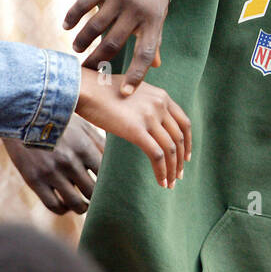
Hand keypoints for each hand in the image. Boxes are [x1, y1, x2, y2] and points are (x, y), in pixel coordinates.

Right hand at [3, 114, 103, 214]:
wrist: (21, 116)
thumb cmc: (57, 121)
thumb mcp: (83, 126)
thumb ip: (101, 144)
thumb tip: (118, 160)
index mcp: (84, 148)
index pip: (107, 175)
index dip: (112, 183)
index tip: (113, 186)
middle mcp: (69, 162)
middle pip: (93, 192)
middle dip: (99, 197)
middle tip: (99, 197)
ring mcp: (51, 172)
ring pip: (75, 203)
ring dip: (82, 207)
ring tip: (84, 204)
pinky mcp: (34, 180)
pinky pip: (53, 206)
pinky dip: (63, 210)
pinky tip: (65, 205)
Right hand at [64, 0, 169, 93]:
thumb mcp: (157, 16)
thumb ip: (153, 39)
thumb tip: (155, 66)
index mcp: (153, 22)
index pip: (145, 54)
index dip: (136, 75)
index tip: (125, 93)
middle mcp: (137, 10)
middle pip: (113, 44)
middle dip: (97, 61)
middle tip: (87, 70)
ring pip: (95, 26)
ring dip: (83, 41)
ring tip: (78, 49)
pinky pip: (84, 4)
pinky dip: (73, 17)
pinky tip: (67, 27)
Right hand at [76, 69, 190, 188]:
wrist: (83, 88)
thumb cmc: (100, 91)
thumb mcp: (132, 91)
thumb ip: (144, 104)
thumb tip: (146, 122)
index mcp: (161, 96)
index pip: (183, 122)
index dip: (187, 142)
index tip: (186, 157)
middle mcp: (160, 104)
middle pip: (179, 137)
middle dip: (180, 160)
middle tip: (178, 175)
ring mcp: (149, 116)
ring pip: (170, 149)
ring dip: (172, 169)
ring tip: (170, 183)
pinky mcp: (136, 129)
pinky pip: (156, 155)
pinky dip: (162, 171)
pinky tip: (161, 182)